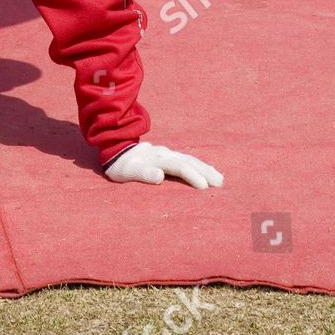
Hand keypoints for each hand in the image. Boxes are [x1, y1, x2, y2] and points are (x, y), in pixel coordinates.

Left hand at [106, 141, 223, 188]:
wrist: (115, 148)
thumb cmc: (122, 166)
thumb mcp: (127, 171)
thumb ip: (142, 173)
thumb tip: (160, 175)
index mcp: (157, 158)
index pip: (178, 166)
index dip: (191, 175)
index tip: (203, 186)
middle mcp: (165, 154)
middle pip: (188, 162)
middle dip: (204, 172)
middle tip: (219, 184)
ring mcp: (167, 153)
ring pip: (190, 159)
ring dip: (205, 168)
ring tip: (219, 179)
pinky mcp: (169, 156)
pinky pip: (187, 159)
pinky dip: (200, 165)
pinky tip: (208, 171)